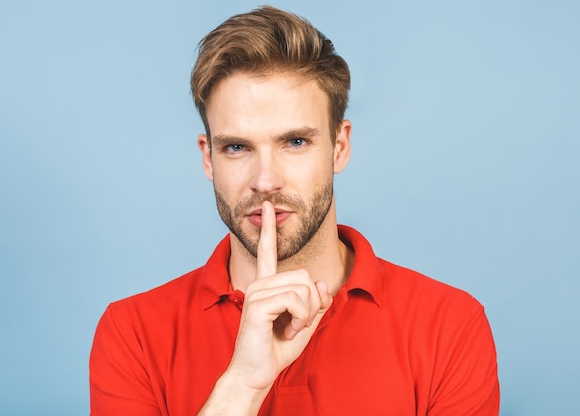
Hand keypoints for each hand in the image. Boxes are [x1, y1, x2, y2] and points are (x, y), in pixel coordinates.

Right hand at [226, 201, 332, 391]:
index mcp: (267, 285)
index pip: (267, 251)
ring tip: (290, 328)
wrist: (257, 373)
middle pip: (306, 276)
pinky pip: (296, 300)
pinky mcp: (258, 305)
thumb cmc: (277, 348)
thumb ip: (315, 302)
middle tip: (297, 324)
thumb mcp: (305, 322)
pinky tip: (288, 330)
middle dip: (312, 303)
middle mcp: (259, 283)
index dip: (269, 228)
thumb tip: (322, 282)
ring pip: (304, 287)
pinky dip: (302, 319)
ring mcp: (257, 292)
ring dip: (307, 314)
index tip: (267, 207)